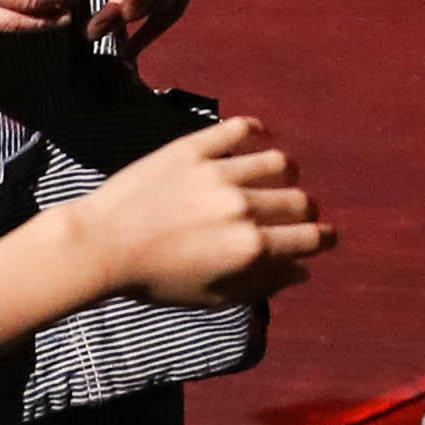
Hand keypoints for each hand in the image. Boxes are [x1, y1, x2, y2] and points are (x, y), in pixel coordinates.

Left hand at [66, 116, 332, 303]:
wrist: (100, 245)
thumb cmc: (155, 280)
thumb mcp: (213, 297)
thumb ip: (262, 284)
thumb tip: (302, 272)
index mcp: (250, 249)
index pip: (310, 239)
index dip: (324, 239)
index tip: (324, 237)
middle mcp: (243, 208)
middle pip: (300, 201)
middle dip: (305, 211)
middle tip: (294, 215)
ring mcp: (219, 173)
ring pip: (279, 162)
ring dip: (286, 174)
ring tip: (276, 179)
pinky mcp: (194, 148)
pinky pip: (240, 128)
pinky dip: (257, 131)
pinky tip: (259, 139)